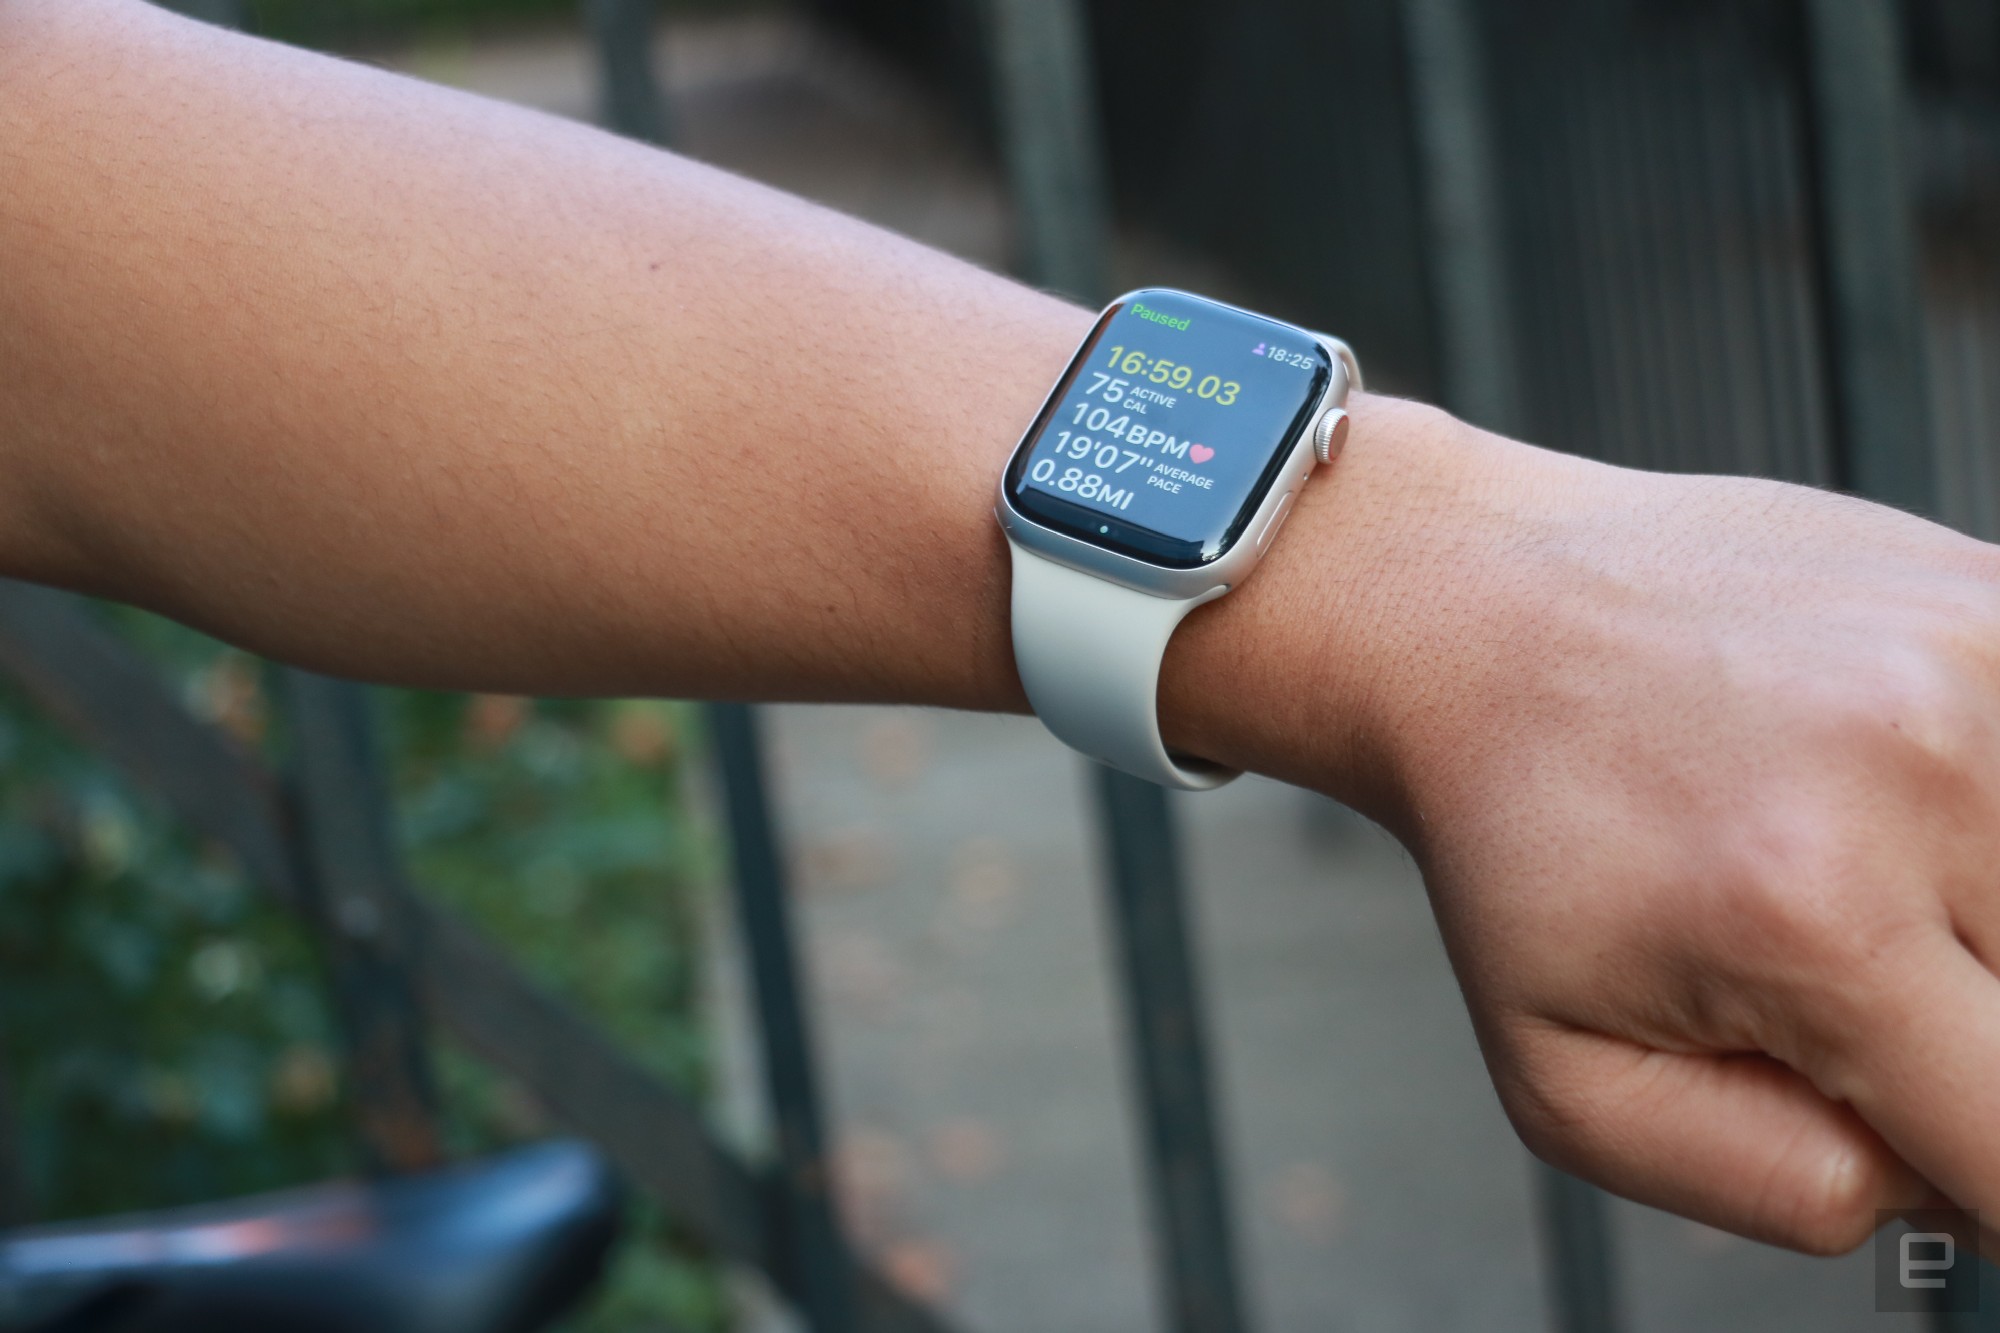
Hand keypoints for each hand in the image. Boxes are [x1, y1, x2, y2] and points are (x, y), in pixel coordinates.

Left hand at [1204, 403, 1999, 1250]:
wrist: (1478, 626)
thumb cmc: (1517, 845)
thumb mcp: (1570, 1086)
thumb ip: (1783, 1186)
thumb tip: (1948, 1187)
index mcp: (1817, 920)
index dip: (1979, 1182)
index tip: (1916, 1134)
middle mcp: (1925, 774)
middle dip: (1975, 1044)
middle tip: (1855, 992)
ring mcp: (1975, 661)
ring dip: (1992, 925)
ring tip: (1862, 883)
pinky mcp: (1994, 593)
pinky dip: (1992, 822)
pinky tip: (1888, 798)